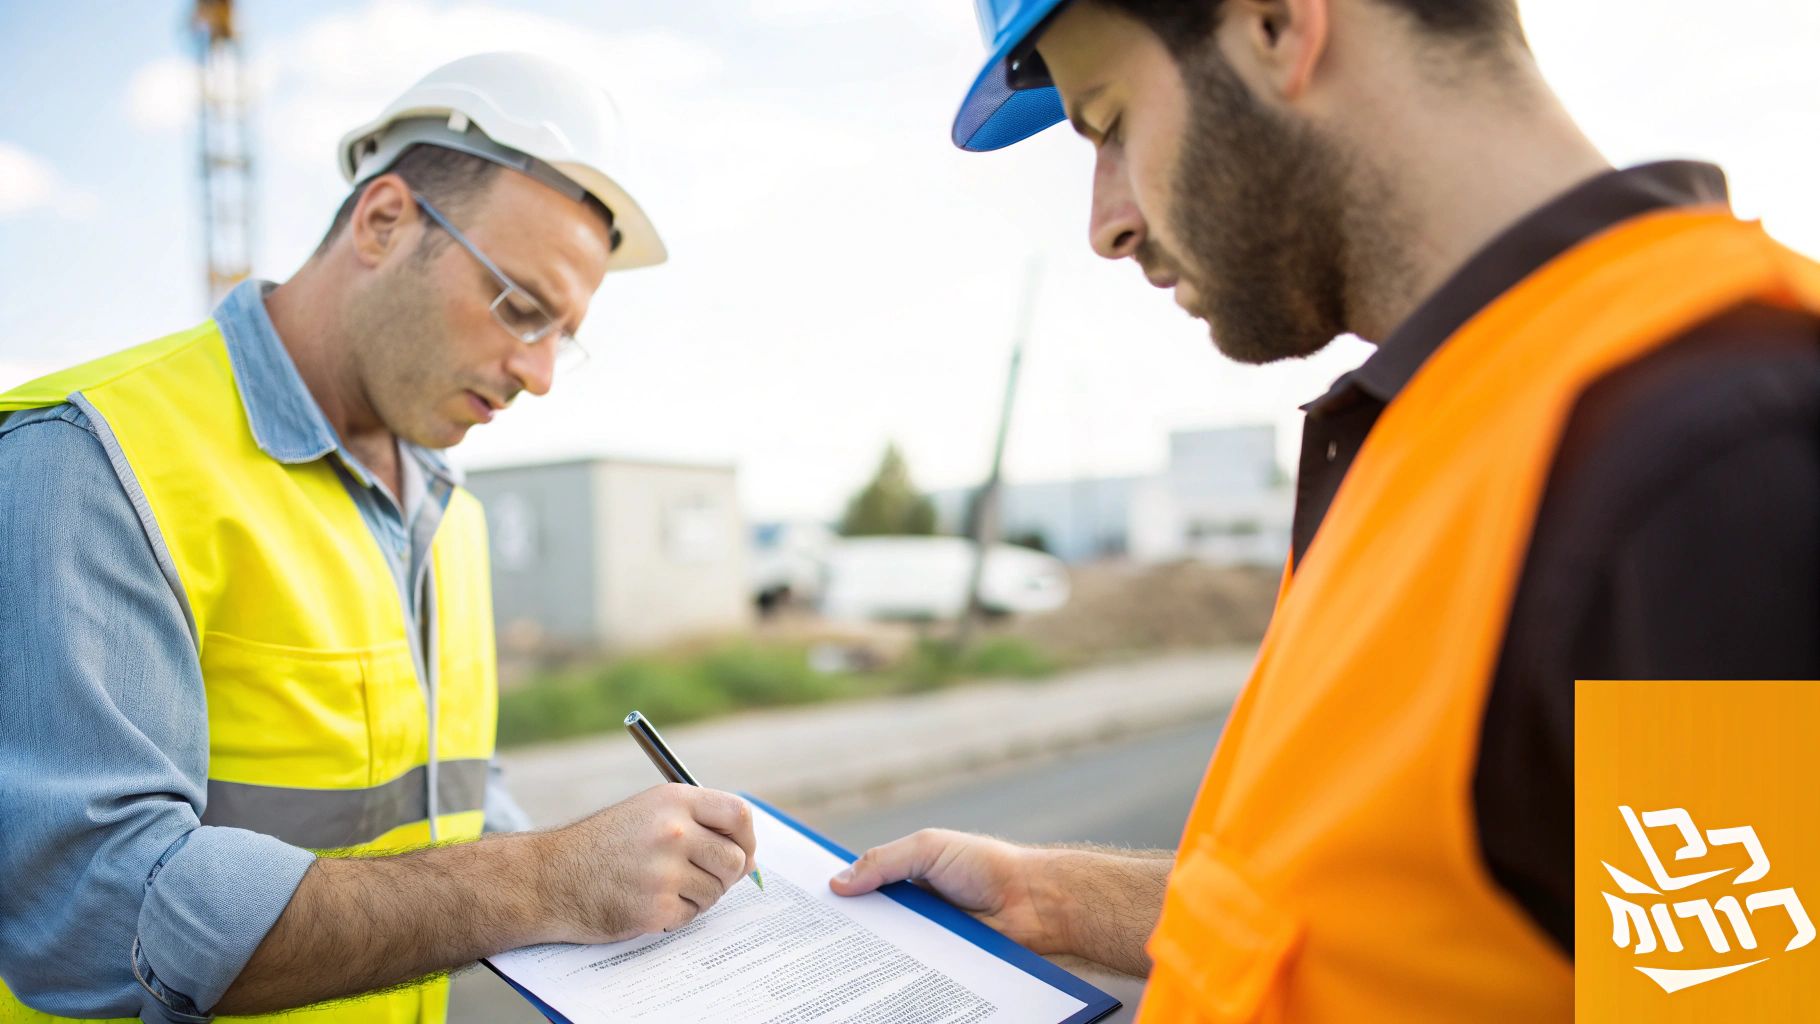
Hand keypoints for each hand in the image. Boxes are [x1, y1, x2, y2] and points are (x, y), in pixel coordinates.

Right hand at [533, 784, 757, 942]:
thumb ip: (696, 823)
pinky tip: (646, 902)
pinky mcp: (654, 907)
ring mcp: (664, 871)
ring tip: (661, 887)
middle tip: (701, 877)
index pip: (738, 814)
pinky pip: (690, 915)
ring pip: (715, 891)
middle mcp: (673, 831)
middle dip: (725, 874)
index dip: (747, 837)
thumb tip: (748, 857)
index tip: (744, 851)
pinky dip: (674, 915)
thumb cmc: (601, 846)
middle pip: (735, 859)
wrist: (549, 878)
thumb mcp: (647, 813)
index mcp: (674, 801)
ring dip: (697, 896)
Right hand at [829, 829, 1065, 952]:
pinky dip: (896, 973)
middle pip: (870, 921)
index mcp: (907, 874)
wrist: (1034, 901)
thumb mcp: (929, 848)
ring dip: (868, 953)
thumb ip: (884, 861)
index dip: (839, 894)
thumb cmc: (986, 865)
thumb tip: (838, 883)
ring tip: (834, 964)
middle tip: (812, 942)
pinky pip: (913, 969)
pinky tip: (874, 979)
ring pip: (888, 948)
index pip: (864, 885)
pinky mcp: (941, 961)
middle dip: (845, 929)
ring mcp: (927, 935)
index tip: (807, 906)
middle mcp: (914, 907)